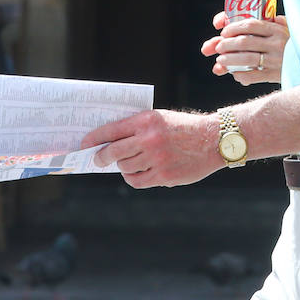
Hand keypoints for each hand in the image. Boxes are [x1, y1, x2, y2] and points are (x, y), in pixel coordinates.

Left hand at [80, 109, 221, 188]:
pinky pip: (138, 180)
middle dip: (102, 157)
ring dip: (122, 166)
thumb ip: (139, 128)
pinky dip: (133, 178)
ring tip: (126, 163)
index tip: (85, 144)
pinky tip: (135, 174)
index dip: (95, 138)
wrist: (214, 139)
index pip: (112, 130)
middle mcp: (149, 139)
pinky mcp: (164, 174)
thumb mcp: (161, 119)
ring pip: (126, 167)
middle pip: (114, 151)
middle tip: (98, 159)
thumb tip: (112, 142)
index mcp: (146, 121)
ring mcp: (156, 158)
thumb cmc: (184, 128)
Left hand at [200, 11, 290, 84]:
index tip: (224, 31)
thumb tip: (253, 20)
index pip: (250, 25)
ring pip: (246, 58)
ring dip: (229, 60)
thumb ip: (276, 22)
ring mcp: (276, 60)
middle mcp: (277, 44)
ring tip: (221, 60)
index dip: (233, 27)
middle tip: (219, 47)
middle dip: (226, 44)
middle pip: (244, 41)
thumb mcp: (289, 29)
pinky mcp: (275, 75)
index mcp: (277, 30)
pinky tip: (235, 74)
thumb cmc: (296, 45)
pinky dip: (240, 75)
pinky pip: (253, 75)